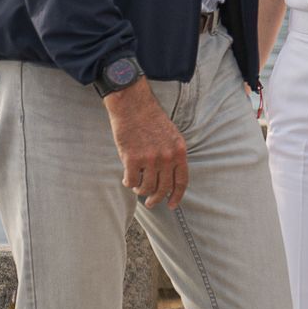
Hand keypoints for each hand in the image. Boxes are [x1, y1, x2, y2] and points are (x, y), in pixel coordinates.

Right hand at [105, 84, 188, 207]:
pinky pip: (131, 180)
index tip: (171, 205)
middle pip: (163, 188)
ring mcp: (150, 159)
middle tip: (150, 202)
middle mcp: (167, 157)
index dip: (176, 196)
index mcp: (179, 151)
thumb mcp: (171, 135)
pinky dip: (129, 183)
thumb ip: (172, 154)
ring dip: (141, 190)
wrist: (132, 104)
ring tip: (137, 187)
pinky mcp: (132, 158)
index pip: (181, 181)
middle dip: (156, 198)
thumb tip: (168, 176)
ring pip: (146, 187)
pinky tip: (127, 179)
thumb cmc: (150, 118)